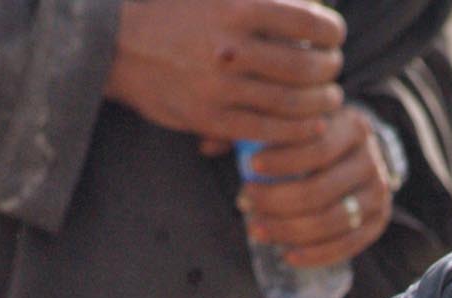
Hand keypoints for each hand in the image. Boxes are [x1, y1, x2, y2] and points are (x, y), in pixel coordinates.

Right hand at [106, 0, 343, 146]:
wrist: (115, 43)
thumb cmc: (170, 8)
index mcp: (238, 4)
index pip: (307, 21)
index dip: (331, 32)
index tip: (335, 37)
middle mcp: (232, 46)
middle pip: (305, 67)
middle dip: (329, 70)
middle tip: (333, 71)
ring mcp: (221, 86)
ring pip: (291, 103)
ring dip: (320, 104)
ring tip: (328, 99)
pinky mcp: (209, 118)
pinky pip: (267, 131)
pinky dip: (295, 132)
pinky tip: (311, 127)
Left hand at [234, 104, 397, 257]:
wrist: (360, 152)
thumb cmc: (315, 133)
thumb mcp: (295, 119)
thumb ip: (256, 124)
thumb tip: (205, 143)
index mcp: (352, 124)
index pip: (316, 146)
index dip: (282, 161)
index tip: (249, 170)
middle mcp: (371, 159)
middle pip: (320, 189)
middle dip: (278, 201)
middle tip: (246, 203)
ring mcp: (378, 193)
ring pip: (332, 220)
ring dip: (290, 230)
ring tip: (256, 229)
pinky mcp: (379, 222)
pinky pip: (347, 247)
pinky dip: (315, 255)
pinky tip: (287, 256)